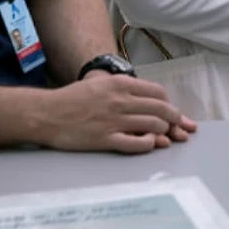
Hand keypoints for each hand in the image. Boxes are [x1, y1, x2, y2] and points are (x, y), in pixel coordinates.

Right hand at [38, 74, 197, 153]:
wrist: (46, 114)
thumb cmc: (73, 99)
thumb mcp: (100, 83)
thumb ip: (124, 89)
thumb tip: (147, 99)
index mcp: (121, 85)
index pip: (158, 93)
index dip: (170, 104)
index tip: (173, 113)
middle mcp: (121, 101)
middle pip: (162, 110)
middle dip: (176, 120)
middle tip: (182, 128)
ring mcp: (114, 120)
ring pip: (153, 126)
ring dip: (164, 132)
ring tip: (164, 137)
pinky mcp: (105, 139)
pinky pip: (137, 143)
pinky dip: (149, 144)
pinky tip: (149, 144)